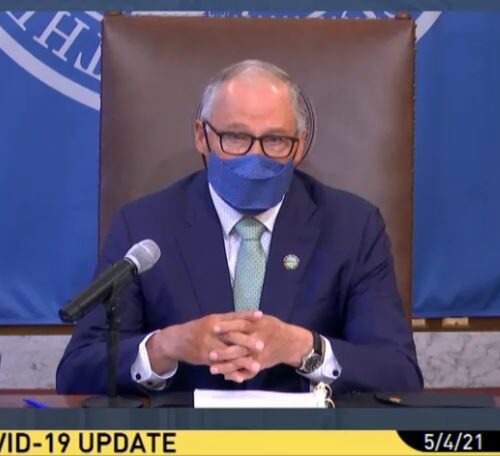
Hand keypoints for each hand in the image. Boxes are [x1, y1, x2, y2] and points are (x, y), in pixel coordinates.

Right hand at [146, 311, 261, 373]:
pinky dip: (230, 372)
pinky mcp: (205, 358)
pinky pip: (220, 366)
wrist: (176, 340)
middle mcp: (212, 331)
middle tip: (262, 345)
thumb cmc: (198, 329)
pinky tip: (241, 377)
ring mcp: (208, 345)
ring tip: (257, 366)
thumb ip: (227, 322)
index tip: (261, 315)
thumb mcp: (211, 322)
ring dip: (243, 361)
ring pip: (228, 353)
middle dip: (247, 341)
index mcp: (215, 319)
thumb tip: (246, 319)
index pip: (233, 317)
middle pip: (232, 336)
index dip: (246, 316)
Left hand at [209, 314, 312, 382]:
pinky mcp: (260, 364)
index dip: (227, 327)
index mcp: (257, 327)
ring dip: (227, 366)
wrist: (290, 343)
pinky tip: (225, 376)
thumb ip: (246, 319)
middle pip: (239, 347)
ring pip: (241, 362)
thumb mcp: (262, 319)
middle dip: (224, 351)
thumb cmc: (273, 328)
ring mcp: (259, 355)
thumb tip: (227, 317)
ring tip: (212, 369)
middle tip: (210, 354)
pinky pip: (248, 372)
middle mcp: (258, 341)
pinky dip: (237, 375)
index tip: (214, 328)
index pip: (240, 326)